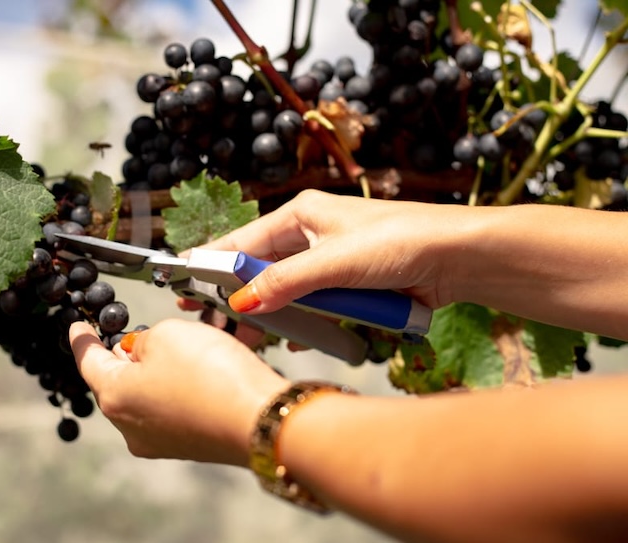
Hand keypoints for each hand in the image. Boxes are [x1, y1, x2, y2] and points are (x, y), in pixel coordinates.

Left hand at [69, 319, 288, 464]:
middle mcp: (129, 427)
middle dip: (121, 355)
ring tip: (169, 350)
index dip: (82, 338)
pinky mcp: (189, 446)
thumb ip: (143, 339)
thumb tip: (141, 352)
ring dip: (151, 372)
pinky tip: (193, 374)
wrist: (258, 419)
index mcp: (113, 396)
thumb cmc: (210, 374)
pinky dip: (174, 389)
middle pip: (115, 382)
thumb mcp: (167, 334)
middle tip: (127, 333)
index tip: (78, 326)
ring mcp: (159, 442)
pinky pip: (170, 411)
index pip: (87, 361)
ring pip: (143, 398)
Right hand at [204, 189, 463, 313]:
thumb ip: (285, 284)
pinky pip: (313, 305)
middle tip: (210, 321)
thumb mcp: (333, 262)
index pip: (243, 240)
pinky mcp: (348, 285)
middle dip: (238, 296)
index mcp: (302, 215)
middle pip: (260, 269)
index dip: (213, 264)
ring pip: (285, 291)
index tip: (185, 285)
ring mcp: (330, 262)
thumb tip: (241, 303)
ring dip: (271, 314)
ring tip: (246, 339)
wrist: (457, 258)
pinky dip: (301, 322)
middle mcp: (311, 235)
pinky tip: (291, 341)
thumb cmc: (399, 243)